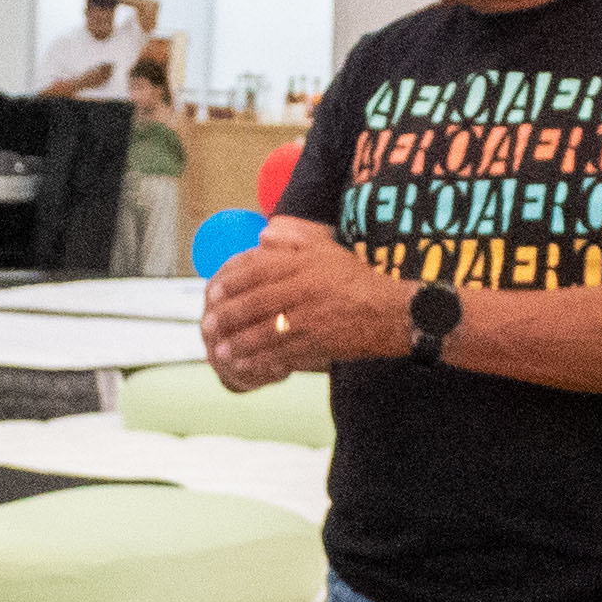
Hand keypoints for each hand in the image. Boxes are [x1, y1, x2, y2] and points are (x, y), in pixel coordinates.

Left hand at [200, 217, 405, 387]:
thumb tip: (262, 234)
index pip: (259, 270)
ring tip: (222, 351)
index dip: (232, 282)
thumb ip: (296, 236)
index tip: (212, 291)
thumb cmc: (359, 280)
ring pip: (267, 331)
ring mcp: (312, 318)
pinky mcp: (320, 343)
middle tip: (207, 325)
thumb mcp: (329, 249)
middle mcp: (306, 289)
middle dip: (229, 316)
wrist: (393, 312)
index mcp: (306, 264)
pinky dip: (263, 362)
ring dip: (240, 343)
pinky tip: (248, 367)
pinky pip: (284, 353)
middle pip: (257, 302)